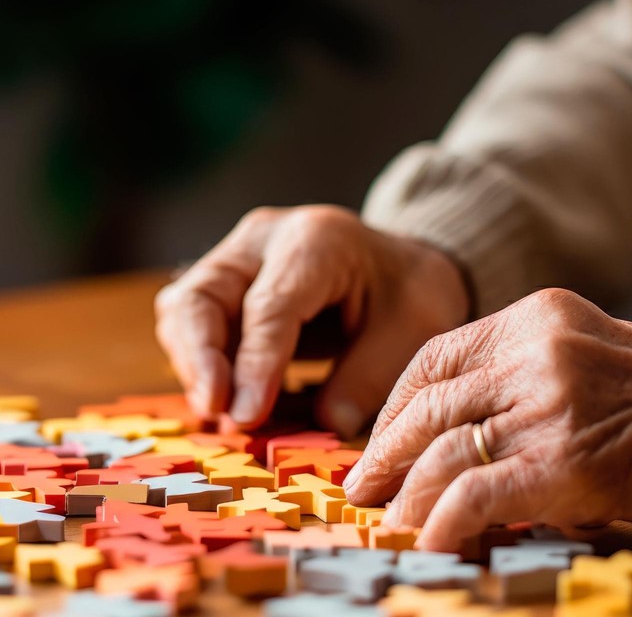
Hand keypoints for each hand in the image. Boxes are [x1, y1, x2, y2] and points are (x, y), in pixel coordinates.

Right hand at [155, 205, 468, 435]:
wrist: (397, 266)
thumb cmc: (409, 293)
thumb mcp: (411, 332)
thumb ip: (366, 379)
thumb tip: (324, 426)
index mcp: (317, 240)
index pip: (269, 305)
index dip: (254, 364)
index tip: (247, 417)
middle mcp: (264, 239)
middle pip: (203, 295)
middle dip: (200, 359)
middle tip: (217, 413)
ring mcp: (240, 258)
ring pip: (186, 308)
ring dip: (194, 364)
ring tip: (219, 412)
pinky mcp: (229, 283)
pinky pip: (194, 321)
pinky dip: (201, 362)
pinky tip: (222, 397)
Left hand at [343, 288, 631, 549]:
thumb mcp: (572, 351)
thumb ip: (507, 369)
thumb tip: (435, 419)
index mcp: (532, 318)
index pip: (434, 358)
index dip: (395, 403)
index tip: (378, 437)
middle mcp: (535, 355)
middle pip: (431, 406)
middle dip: (387, 451)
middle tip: (363, 483)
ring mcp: (547, 407)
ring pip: (443, 450)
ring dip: (406, 492)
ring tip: (388, 517)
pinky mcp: (561, 464)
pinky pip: (476, 493)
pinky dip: (442, 520)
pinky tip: (427, 539)